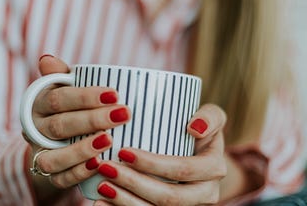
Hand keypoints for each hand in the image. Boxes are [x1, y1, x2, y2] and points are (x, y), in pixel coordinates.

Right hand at [23, 56, 130, 201]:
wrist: (58, 137)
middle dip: (93, 120)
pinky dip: (78, 173)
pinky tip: (98, 165)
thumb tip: (47, 59)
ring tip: (109, 140)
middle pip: (60, 126)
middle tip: (123, 114)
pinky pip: (59, 178)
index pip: (59, 98)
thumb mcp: (66, 88)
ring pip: (53, 157)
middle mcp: (36, 129)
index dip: (85, 97)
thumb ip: (62, 76)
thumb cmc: (70, 106)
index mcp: (39, 104)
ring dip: (82, 149)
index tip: (115, 94)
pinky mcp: (50, 174)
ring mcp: (41, 153)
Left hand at [93, 104, 226, 205]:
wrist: (201, 155)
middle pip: (169, 197)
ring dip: (126, 202)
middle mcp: (206, 193)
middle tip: (106, 168)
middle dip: (135, 184)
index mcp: (213, 168)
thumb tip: (194, 127)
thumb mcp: (212, 117)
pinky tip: (103, 203)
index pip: (183, 169)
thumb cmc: (200, 131)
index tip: (123, 152)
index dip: (153, 164)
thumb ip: (210, 117)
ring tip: (102, 187)